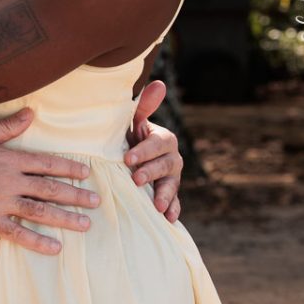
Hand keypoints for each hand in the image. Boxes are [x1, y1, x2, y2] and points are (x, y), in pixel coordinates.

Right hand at [0, 107, 98, 254]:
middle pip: (50, 189)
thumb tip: (31, 112)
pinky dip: (37, 241)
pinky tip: (55, 247)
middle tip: (96, 202)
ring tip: (84, 224)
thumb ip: (8, 126)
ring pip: (40, 212)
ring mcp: (0, 203)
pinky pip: (18, 234)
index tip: (85, 174)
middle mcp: (9, 182)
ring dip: (65, 218)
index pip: (46, 164)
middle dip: (75, 196)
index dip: (68, 169)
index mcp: (9, 159)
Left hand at [124, 80, 183, 222]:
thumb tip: (159, 84)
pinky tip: (168, 219)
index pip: (157, 144)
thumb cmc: (130, 138)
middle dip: (151, 172)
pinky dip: (173, 210)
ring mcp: (172, 178)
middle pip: (165, 165)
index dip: (144, 151)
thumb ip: (144, 107)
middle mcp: (172, 158)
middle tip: (136, 179)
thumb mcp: (134, 123)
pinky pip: (175, 202)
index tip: (127, 159)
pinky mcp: (170, 194)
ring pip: (171, 185)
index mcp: (163, 139)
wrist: (130, 160)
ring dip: (165, 194)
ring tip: (156, 205)